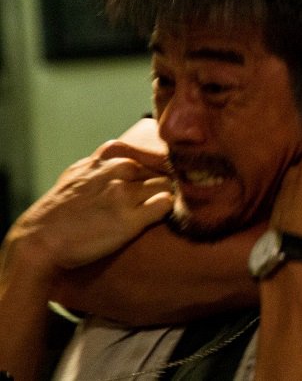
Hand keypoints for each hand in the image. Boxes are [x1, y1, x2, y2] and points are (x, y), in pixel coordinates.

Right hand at [4, 145, 173, 279]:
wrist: (39, 242)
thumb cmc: (58, 212)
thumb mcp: (77, 174)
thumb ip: (101, 164)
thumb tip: (123, 160)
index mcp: (108, 157)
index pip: (148, 154)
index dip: (153, 171)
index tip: (151, 183)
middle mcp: (118, 170)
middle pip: (160, 169)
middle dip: (160, 184)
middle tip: (154, 201)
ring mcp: (124, 194)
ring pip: (166, 185)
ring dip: (163, 197)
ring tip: (152, 212)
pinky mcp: (130, 219)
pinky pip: (166, 204)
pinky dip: (165, 211)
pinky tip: (154, 220)